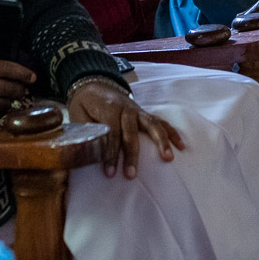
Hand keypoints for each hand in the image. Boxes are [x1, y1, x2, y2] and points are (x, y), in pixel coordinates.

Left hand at [67, 80, 185, 179]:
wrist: (95, 84)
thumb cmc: (85, 104)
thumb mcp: (78, 115)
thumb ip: (85, 132)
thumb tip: (86, 153)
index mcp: (108, 109)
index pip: (112, 133)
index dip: (110, 153)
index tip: (110, 173)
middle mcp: (126, 109)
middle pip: (132, 132)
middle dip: (132, 154)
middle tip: (131, 175)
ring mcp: (138, 111)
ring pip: (153, 125)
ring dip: (161, 141)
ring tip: (168, 158)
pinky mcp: (145, 114)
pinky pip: (161, 123)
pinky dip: (172, 133)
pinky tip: (181, 146)